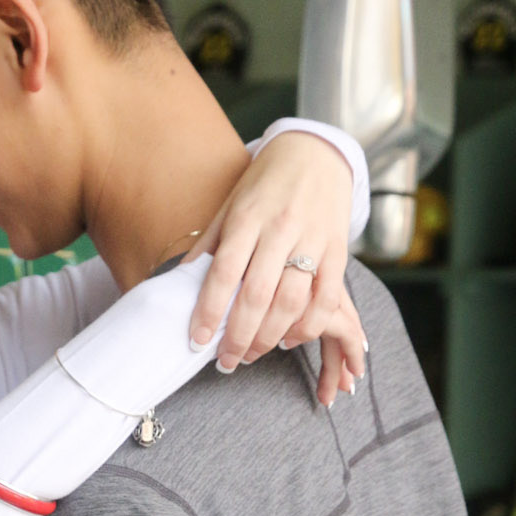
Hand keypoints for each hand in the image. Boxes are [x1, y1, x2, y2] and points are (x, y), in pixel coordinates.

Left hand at [189, 132, 366, 406]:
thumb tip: (177, 281)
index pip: (224, 272)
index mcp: (246, 218)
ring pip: (292, 302)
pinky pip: (326, 298)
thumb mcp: (230, 207)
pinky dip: (308, 326)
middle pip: (257, 295)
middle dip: (239, 336)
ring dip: (270, 337)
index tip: (197, 341)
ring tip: (253, 354)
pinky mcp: (338, 250)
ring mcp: (312, 239)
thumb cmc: (264, 186)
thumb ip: (208, 245)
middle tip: (226, 361)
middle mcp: (279, 229)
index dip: (208, 311)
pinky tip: (289, 339)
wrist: (317, 154)